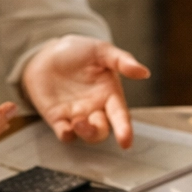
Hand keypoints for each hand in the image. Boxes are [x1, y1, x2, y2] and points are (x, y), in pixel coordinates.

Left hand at [20, 35, 149, 147]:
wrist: (48, 53)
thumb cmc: (78, 52)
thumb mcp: (101, 50)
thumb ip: (121, 61)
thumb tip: (144, 72)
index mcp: (110, 95)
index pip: (120, 115)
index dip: (124, 129)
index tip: (126, 141)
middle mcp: (95, 108)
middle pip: (102, 131)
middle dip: (98, 132)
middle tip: (91, 123)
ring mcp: (77, 115)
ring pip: (85, 135)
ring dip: (84, 133)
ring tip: (78, 122)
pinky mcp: (58, 119)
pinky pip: (65, 134)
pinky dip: (66, 134)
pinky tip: (66, 128)